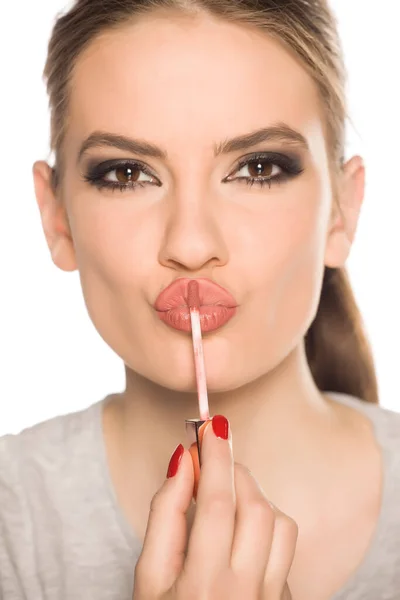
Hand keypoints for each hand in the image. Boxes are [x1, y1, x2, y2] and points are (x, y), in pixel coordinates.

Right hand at [133, 415, 297, 598]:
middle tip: (211, 460)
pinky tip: (241, 533)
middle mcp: (246, 591)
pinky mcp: (286, 598)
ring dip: (254, 496)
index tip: (209, 425)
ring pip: (280, 522)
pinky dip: (266, 524)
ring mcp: (272, 597)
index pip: (215, 501)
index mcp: (203, 584)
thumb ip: (164, 515)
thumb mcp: (147, 575)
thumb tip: (182, 460)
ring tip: (226, 499)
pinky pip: (286, 546)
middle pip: (254, 506)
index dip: (214, 455)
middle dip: (233, 471)